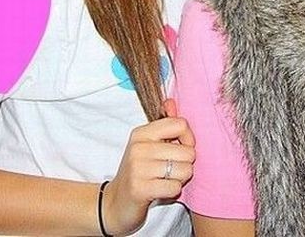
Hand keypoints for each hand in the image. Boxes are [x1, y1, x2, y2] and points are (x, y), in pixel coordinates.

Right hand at [103, 108, 194, 234]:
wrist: (116, 203)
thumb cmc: (139, 171)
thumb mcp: (148, 144)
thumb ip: (163, 124)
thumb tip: (171, 102)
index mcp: (141, 132)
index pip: (180, 124)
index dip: (188, 139)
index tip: (180, 149)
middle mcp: (138, 147)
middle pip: (187, 151)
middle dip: (185, 164)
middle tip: (171, 170)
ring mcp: (138, 168)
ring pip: (184, 170)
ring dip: (180, 179)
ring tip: (166, 180)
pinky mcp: (140, 189)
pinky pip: (175, 187)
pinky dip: (173, 191)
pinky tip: (162, 190)